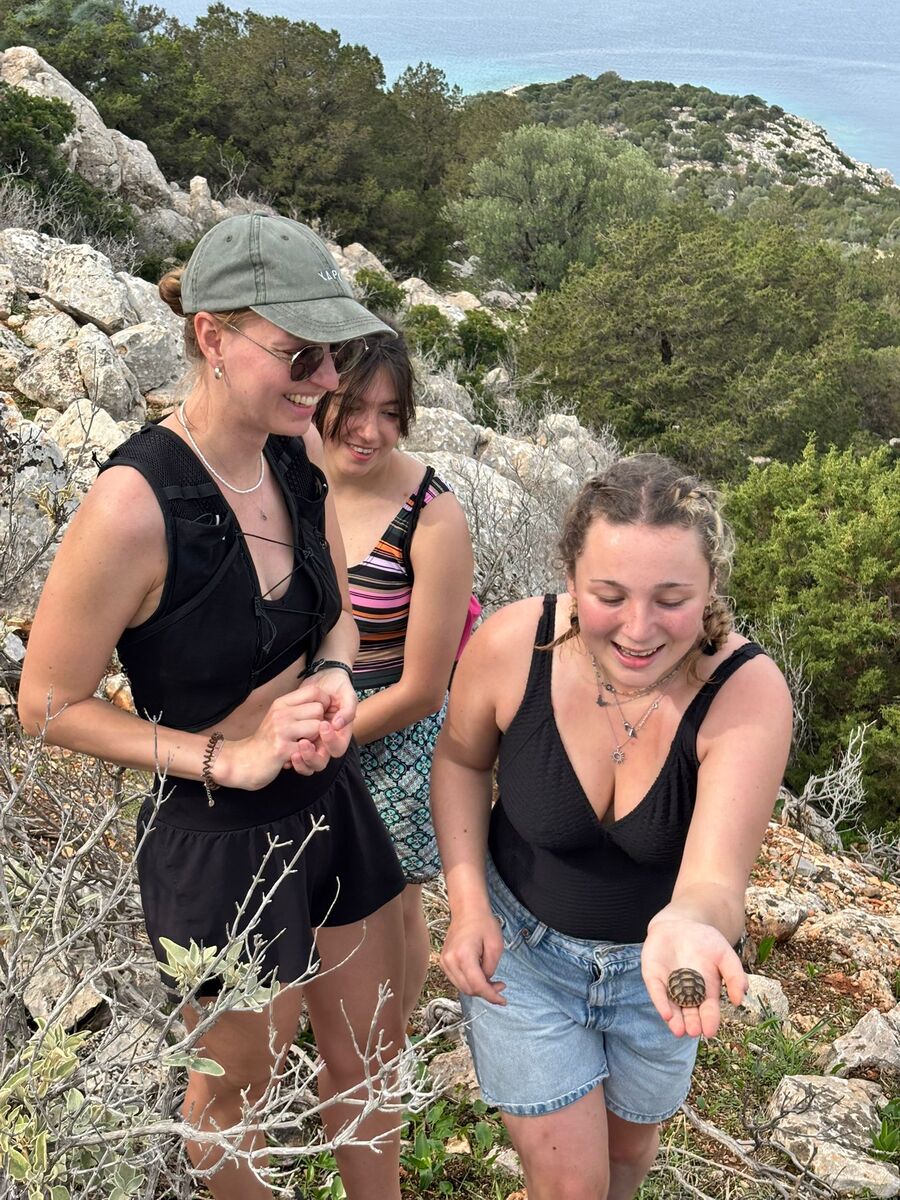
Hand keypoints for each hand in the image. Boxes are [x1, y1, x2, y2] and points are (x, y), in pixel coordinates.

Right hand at [215, 686, 327, 789]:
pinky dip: (307, 754)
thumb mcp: (279, 717)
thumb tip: (323, 702)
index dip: (323, 702)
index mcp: (281, 703)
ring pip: (317, 727)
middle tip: (309, 735)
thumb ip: (297, 708)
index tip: (319, 716)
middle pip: (318, 709)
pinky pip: (309, 747)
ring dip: (315, 739)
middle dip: (320, 724)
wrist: (245, 762)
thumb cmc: (267, 741)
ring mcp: (281, 730)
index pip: (313, 690)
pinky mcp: (282, 748)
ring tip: (303, 745)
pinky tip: (296, 755)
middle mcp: (281, 713)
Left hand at [288, 668, 355, 774]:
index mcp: (340, 734)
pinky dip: (289, 757)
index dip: (330, 741)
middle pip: (321, 761)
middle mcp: (326, 742)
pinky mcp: (299, 738)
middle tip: (303, 743)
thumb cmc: (338, 687)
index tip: (323, 725)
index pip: (337, 748)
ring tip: (293, 752)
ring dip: (300, 760)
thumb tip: (337, 725)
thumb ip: (348, 710)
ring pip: (307, 763)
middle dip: (311, 757)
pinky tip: (284, 753)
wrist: (324, 678)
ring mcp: (312, 741)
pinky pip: (295, 755)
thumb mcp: (348, 694)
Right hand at [440, 911, 506, 1005]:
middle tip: (500, 986)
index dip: (492, 996)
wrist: (467, 910)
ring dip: (478, 989)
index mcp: (463, 956)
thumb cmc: (483, 923)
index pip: (477, 986)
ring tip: (491, 980)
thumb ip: (491, 968)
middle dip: (486, 993)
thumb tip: (486, 982)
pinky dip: (470, 982)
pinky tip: (480, 975)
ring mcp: (445, 962)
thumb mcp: (496, 946)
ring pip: (462, 987)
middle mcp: (450, 961)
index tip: (503, 1001)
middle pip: (469, 990)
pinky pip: (457, 980)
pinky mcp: (444, 962)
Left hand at [641, 917, 746, 1038]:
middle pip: (690, 1012)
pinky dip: (661, 1002)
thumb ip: (735, 976)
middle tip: (693, 1031)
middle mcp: (687, 993)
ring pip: (672, 1007)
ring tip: (679, 1030)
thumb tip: (739, 1000)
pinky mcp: (654, 977)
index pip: (708, 1010)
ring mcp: (670, 986)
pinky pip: (657, 991)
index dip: (709, 1021)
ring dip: (675, 1020)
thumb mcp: (725, 955)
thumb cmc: (706, 941)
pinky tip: (666, 1014)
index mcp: (706, 991)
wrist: (681, 923)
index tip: (710, 1031)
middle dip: (692, 1023)